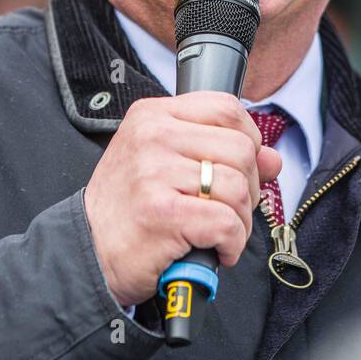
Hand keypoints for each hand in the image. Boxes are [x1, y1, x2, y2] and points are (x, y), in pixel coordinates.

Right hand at [83, 91, 283, 308]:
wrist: (86, 252)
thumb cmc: (127, 208)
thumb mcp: (166, 165)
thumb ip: (219, 153)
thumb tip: (273, 158)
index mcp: (153, 115)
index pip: (225, 107)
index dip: (248, 138)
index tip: (240, 167)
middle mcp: (153, 136)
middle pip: (240, 148)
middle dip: (248, 186)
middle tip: (229, 209)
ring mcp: (155, 173)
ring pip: (237, 187)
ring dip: (240, 220)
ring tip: (220, 233)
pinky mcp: (163, 213)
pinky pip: (226, 223)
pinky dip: (231, 244)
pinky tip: (217, 250)